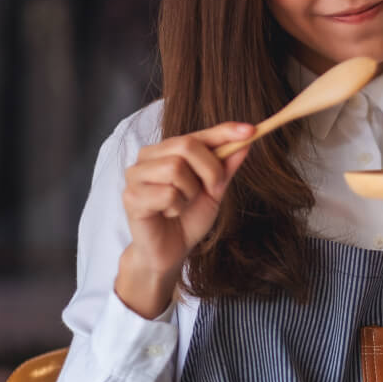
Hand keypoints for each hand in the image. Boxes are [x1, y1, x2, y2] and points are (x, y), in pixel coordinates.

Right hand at [115, 121, 253, 317]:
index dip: (225, 131)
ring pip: (175, 168)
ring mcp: (136, 175)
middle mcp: (148, 157)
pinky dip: (177, 208)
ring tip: (183, 204)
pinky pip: (167, 194)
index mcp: (167, 150)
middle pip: (187, 145)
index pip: (199, 133)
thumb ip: (226, 165)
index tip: (252, 131)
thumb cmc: (189, 217)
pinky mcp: (131, 197)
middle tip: (210, 190)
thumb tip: (247, 138)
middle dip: (209, 170)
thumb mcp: (215, 189)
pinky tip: (169, 214)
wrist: (170, 251)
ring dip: (190, 192)